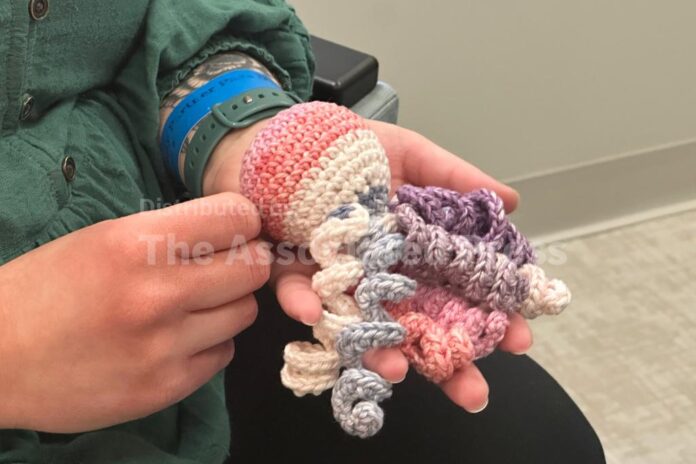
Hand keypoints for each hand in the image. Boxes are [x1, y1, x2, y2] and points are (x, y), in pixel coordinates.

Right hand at [0, 193, 269, 431]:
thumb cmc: (48, 287)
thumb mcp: (105, 238)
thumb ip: (173, 233)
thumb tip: (237, 229)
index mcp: (136, 244)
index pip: (238, 217)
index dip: (242, 221)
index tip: (234, 229)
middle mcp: (157, 295)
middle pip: (255, 268)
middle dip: (245, 262)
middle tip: (223, 266)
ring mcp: (164, 347)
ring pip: (245, 312)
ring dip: (228, 305)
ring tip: (194, 305)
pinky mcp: (165, 388)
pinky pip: (223, 353)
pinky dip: (210, 342)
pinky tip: (179, 338)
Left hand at [270, 121, 531, 412]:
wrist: (281, 140)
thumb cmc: (348, 147)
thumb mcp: (408, 154)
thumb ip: (454, 178)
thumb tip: (512, 201)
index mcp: (414, 250)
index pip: (458, 293)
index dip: (489, 318)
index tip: (519, 339)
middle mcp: (381, 274)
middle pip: (420, 327)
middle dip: (447, 363)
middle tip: (474, 393)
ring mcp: (340, 280)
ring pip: (365, 328)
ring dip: (378, 353)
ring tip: (396, 371)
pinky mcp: (295, 273)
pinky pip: (300, 295)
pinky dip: (306, 303)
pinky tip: (314, 311)